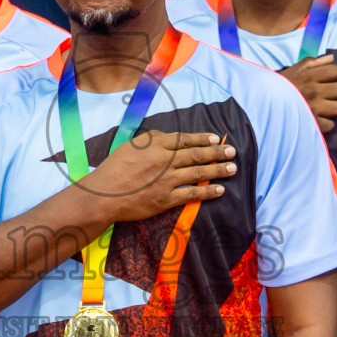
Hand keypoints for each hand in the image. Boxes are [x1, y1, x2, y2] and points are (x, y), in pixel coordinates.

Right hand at [81, 132, 235, 223]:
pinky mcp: (166, 199)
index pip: (184, 139)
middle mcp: (164, 161)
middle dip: (217, 152)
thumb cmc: (114, 169)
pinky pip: (191, 194)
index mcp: (154, 146)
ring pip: (198, 173)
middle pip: (196, 154)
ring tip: (232, 168)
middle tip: (232, 151)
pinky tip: (220, 189)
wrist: (103, 195)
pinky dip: (207, 192)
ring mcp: (166, 181)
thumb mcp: (130, 146)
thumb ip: (151, 140)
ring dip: (218, 170)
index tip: (215, 137)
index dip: (202, 138)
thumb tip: (168, 137)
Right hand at [279, 55, 336, 132]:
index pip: (336, 71)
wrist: (262, 105)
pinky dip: (325, 124)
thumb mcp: (293, 70)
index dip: (333, 75)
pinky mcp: (311, 124)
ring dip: (331, 109)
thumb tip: (332, 58)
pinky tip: (317, 120)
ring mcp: (312, 108)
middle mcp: (312, 91)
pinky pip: (331, 125)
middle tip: (323, 95)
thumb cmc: (279, 87)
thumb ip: (313, 62)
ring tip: (321, 108)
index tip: (325, 81)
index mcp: (308, 75)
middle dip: (333, 92)